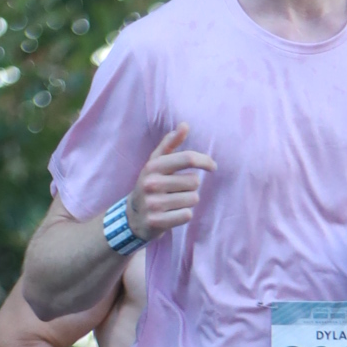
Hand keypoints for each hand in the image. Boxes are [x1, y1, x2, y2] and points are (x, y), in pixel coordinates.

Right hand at [129, 123, 214, 238]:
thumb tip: (185, 125)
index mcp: (153, 166)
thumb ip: (170, 143)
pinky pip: (187, 215)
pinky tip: (173, 214)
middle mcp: (151, 183)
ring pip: (193, 199)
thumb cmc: (151, 184)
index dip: (204, 161)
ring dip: (189, 201)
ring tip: (174, 202)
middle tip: (178, 190)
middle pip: (194, 181)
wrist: (133, 216)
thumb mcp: (156, 162)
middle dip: (192, 186)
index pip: (187, 158)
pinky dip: (184, 215)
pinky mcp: (157, 221)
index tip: (213, 167)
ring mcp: (153, 203)